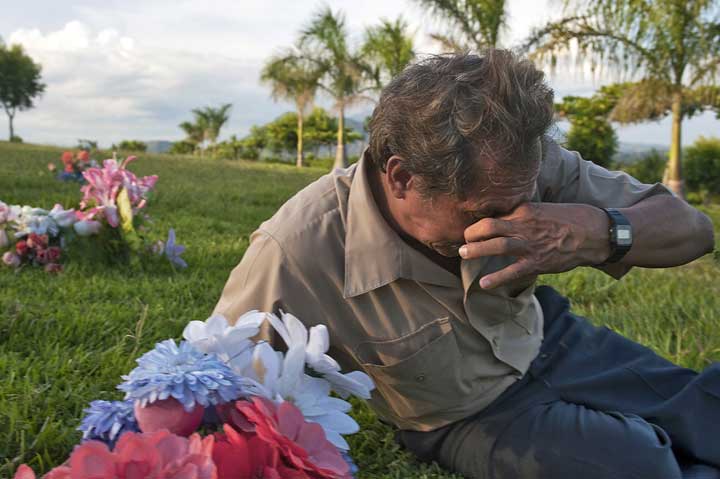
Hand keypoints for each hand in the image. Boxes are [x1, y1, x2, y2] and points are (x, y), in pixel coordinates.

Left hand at [460, 203, 610, 288]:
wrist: (596, 233)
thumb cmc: (571, 219)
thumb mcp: (544, 209)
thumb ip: (524, 214)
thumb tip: (506, 221)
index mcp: (525, 210)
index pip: (495, 214)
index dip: (479, 222)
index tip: (471, 228)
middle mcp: (524, 225)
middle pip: (488, 227)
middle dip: (471, 234)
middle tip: (462, 241)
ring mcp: (530, 244)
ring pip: (496, 245)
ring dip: (476, 250)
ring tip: (462, 254)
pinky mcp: (538, 262)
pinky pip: (513, 271)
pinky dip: (496, 278)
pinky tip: (483, 284)